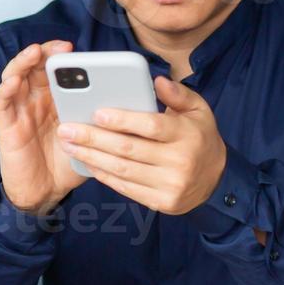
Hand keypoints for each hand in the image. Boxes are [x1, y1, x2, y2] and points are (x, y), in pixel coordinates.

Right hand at [0, 41, 87, 216]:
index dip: (61, 55)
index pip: (56, 69)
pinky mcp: (6, 125)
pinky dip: (6, 88)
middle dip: (47, 52)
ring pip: (15, 76)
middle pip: (35, 66)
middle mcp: (36, 100)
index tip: (74, 47)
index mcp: (56, 100)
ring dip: (23, 62)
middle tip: (62, 47)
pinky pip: (2, 102)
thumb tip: (133, 107)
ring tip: (35, 53)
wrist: (44, 193)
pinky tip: (14, 81)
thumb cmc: (67, 165)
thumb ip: (103, 122)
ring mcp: (20, 110)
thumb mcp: (91, 139)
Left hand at [54, 76, 227, 215]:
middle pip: (129, 149)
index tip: (97, 113)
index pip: (151, 127)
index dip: (123, 121)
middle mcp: (179, 161)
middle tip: (67, 129)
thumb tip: (157, 81)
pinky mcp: (162, 202)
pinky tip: (87, 163)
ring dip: (91, 157)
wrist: (216, 179)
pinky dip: (103, 175)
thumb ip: (178, 94)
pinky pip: (126, 188)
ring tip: (69, 145)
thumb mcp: (198, 109)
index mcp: (186, 135)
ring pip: (122, 170)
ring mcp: (170, 185)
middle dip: (93, 138)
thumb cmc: (199, 137)